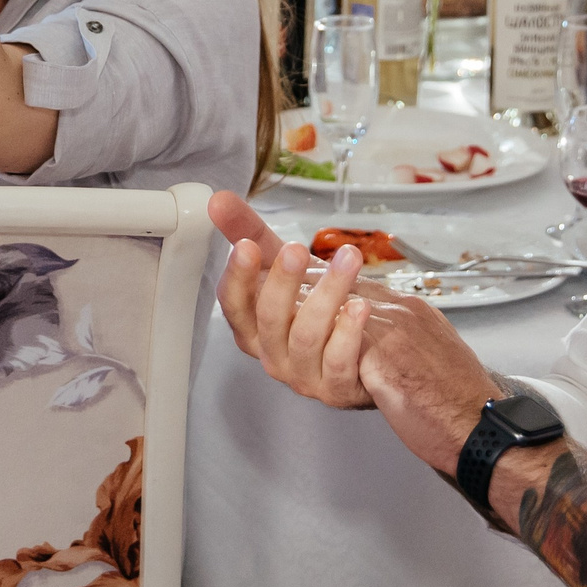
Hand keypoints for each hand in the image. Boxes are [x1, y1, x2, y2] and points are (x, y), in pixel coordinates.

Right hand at [213, 191, 379, 409]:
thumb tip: (218, 200)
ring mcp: (303, 373)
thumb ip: (248, 231)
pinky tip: (360, 305)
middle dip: (283, 281)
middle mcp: (272, 353)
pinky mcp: (337, 386)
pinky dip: (348, 332)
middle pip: (269, 318)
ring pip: (306, 335)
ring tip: (348, 259)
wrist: (368, 340)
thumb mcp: (280, 264)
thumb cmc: (316, 303)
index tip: (245, 247)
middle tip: (297, 249)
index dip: (237, 277)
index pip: (233, 305)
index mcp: (253, 326)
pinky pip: (337, 362)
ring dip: (328, 294)